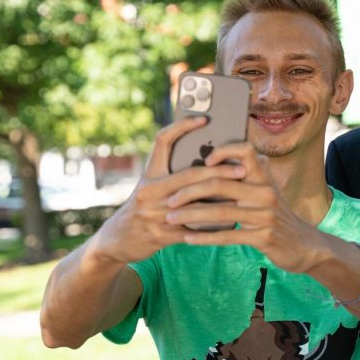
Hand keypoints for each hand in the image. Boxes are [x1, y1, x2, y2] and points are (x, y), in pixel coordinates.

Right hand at [92, 117, 247, 264]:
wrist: (118, 240)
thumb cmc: (142, 208)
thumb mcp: (150, 186)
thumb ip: (171, 175)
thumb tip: (207, 161)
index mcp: (149, 174)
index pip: (163, 140)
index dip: (182, 126)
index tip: (204, 119)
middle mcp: (150, 190)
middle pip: (190, 174)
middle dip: (219, 171)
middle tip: (241, 169)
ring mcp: (155, 213)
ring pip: (196, 204)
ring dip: (222, 200)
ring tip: (241, 195)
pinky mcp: (162, 235)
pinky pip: (195, 230)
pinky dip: (214, 227)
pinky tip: (231, 223)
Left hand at [164, 141, 325, 273]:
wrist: (304, 246)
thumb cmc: (276, 217)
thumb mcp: (264, 193)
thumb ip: (243, 180)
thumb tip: (206, 168)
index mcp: (264, 176)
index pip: (244, 151)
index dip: (222, 151)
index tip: (202, 161)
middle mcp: (266, 191)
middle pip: (221, 183)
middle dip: (189, 191)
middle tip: (169, 199)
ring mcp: (266, 215)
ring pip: (220, 212)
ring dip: (191, 216)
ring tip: (170, 218)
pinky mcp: (264, 237)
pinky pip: (228, 236)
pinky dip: (205, 237)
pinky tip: (188, 239)